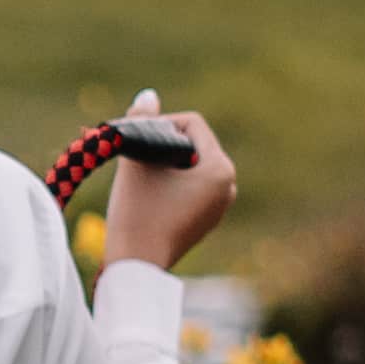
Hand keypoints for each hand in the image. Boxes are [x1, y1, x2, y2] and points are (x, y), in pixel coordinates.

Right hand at [102, 89, 234, 272]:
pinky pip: (190, 187)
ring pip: (189, 166)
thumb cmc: (137, 214)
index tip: (135, 144)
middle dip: (161, 147)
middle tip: (134, 163)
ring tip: (140, 183)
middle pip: (191, 144)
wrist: (136, 269)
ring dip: (164, 166)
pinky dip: (170, 185)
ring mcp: (221, 205)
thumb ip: (141, 123)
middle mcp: (229, 185)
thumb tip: (148, 94)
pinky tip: (149, 200)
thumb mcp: (137, 163)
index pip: (190, 124)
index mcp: (221, 168)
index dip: (159, 125)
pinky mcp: (207, 220)